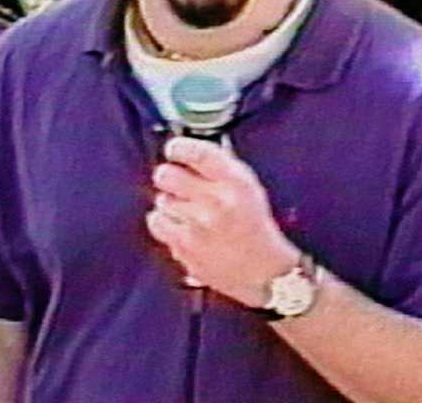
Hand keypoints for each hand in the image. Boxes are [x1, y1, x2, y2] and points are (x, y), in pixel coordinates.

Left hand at [146, 136, 299, 306]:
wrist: (264, 273)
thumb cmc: (256, 229)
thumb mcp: (250, 189)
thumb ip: (220, 168)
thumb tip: (187, 152)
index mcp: (237, 183)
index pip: (198, 153)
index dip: (180, 148)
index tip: (174, 149)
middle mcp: (217, 202)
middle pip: (168, 175)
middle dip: (168, 176)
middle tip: (174, 181)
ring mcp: (198, 226)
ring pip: (162, 200)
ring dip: (170, 203)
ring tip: (187, 212)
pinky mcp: (185, 247)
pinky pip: (157, 222)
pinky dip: (164, 223)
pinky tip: (180, 227)